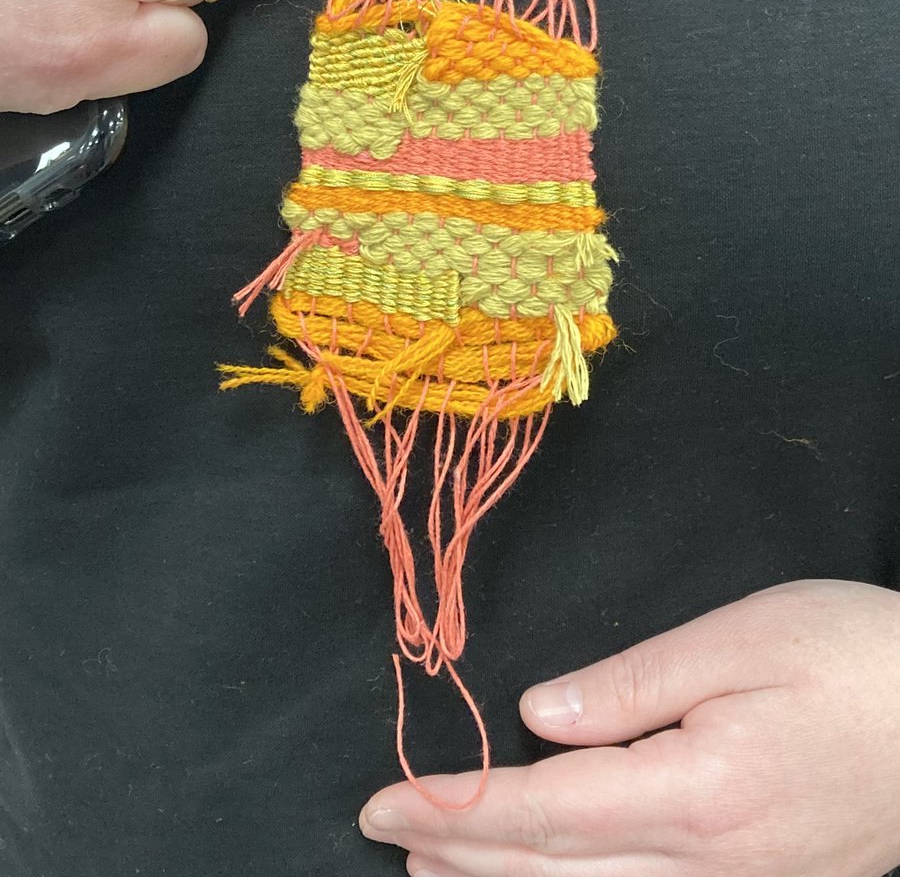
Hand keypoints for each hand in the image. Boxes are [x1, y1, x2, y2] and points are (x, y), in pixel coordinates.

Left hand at [360, 579, 899, 876]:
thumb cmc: (855, 661)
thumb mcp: (743, 641)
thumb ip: (632, 683)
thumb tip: (537, 711)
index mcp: (694, 790)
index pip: (541, 810)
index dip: (453, 809)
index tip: (383, 804)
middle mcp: (709, 862)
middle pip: (555, 870)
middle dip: (461, 855)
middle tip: (390, 838)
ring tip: (439, 871)